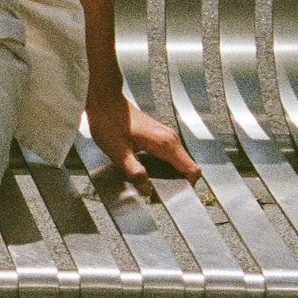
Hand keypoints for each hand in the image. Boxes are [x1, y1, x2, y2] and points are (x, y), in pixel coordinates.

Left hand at [84, 91, 200, 195]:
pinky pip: (170, 156)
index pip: (193, 170)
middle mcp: (170, 139)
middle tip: (156, 195)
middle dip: (177, 184)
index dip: (187, 186)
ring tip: (150, 185)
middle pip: (188, 167)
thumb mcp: (118, 152)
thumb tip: (147, 190)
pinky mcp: (159, 135)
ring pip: (179, 162)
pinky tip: (147, 173)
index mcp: (165, 144)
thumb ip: (135, 173)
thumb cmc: (109, 122)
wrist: (105, 101)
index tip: (173, 196)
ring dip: (170, 176)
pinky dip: (164, 167)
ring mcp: (166, 136)